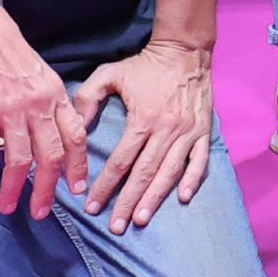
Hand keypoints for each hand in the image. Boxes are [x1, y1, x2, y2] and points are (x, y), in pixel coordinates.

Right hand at [0, 0, 90, 216]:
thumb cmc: (2, 45)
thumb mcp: (37, 71)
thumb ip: (45, 98)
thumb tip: (47, 123)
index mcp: (56, 94)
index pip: (76, 136)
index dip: (78, 166)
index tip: (77, 188)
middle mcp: (39, 106)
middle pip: (52, 156)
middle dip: (49, 189)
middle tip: (42, 211)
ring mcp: (11, 111)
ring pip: (21, 161)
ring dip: (17, 189)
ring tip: (10, 208)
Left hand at [81, 35, 219, 230]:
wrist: (186, 51)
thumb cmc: (145, 65)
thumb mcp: (109, 74)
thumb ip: (87, 99)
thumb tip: (74, 128)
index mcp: (143, 119)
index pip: (121, 160)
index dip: (106, 185)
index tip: (92, 206)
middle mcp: (166, 129)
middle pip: (144, 173)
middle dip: (128, 201)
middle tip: (116, 226)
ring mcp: (188, 132)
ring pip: (170, 172)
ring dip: (155, 198)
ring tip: (141, 219)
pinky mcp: (203, 131)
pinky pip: (199, 161)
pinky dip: (192, 180)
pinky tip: (182, 198)